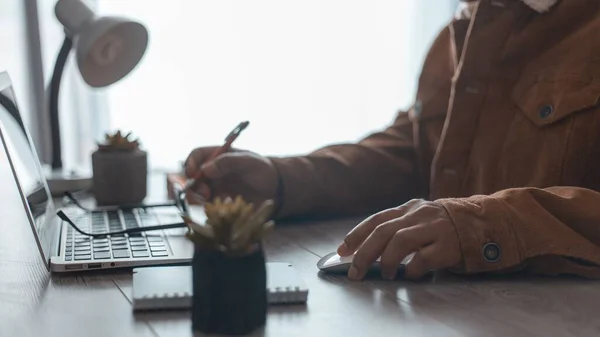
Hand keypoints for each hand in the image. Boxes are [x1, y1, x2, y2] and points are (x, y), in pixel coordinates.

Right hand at [184, 147, 278, 206]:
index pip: (196, 156)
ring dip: (196, 197)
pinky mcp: (218, 202)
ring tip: (209, 200)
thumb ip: (228, 162)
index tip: (192, 173)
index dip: (190, 163)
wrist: (275, 189)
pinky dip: (206, 207)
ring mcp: (214, 187)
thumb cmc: (263, 170)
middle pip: (190, 176)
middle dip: (192, 184)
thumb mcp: (248, 162)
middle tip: (204, 192)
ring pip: (194, 192)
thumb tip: (206, 169)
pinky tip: (218, 207)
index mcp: (217, 156)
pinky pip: (205, 205)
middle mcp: (212, 171)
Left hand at [337, 199, 461, 280]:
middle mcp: (419, 215)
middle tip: (355, 271)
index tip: (342, 250)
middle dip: (364, 253)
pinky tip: (411, 274)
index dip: (356, 235)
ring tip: (385, 274)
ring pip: (400, 241)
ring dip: (387, 261)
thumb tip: (366, 250)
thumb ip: (399, 227)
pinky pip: (424, 258)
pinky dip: (413, 269)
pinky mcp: (449, 245)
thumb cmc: (443, 226)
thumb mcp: (420, 218)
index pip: (376, 219)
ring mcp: (434, 228)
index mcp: (408, 209)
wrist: (483, 223)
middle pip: (383, 232)